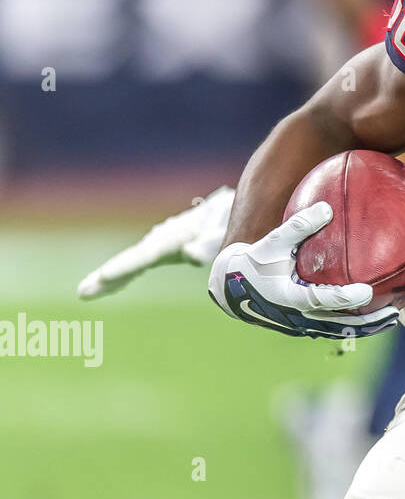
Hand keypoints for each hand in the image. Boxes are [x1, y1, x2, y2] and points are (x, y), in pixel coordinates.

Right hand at [78, 186, 235, 298]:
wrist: (227, 206)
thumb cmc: (225, 219)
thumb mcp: (221, 229)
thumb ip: (209, 242)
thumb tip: (190, 256)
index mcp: (173, 237)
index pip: (146, 255)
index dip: (126, 267)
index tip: (105, 275)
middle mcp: (162, 240)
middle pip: (131, 260)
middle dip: (108, 276)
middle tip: (83, 292)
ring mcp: (160, 243)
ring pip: (131, 262)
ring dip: (109, 277)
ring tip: (86, 292)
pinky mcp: (164, 248)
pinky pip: (139, 263)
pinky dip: (123, 273)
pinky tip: (111, 284)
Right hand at [208, 202, 398, 338]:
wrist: (231, 289)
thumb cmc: (253, 262)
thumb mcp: (270, 242)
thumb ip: (297, 225)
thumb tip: (326, 208)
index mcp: (289, 297)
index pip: (322, 300)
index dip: (344, 298)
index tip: (367, 291)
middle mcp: (298, 316)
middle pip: (339, 325)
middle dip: (368, 322)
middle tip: (394, 314)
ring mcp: (301, 325)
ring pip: (340, 330)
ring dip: (366, 327)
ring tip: (393, 318)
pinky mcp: (304, 325)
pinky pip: (334, 327)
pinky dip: (355, 323)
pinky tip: (375, 312)